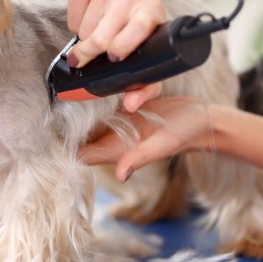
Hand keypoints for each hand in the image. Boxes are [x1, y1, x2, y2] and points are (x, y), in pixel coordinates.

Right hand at [66, 0, 166, 110]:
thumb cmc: (136, 10)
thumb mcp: (150, 37)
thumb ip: (148, 78)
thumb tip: (131, 105)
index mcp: (152, 11)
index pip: (138, 31)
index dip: (122, 48)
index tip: (114, 56)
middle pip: (101, 39)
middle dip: (91, 53)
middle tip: (86, 58)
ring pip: (83, 32)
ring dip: (84, 38)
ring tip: (95, 27)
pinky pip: (72, 18)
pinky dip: (75, 24)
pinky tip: (87, 13)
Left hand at [79, 96, 222, 180]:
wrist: (203, 118)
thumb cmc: (186, 134)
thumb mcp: (163, 144)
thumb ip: (140, 157)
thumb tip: (120, 175)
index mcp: (116, 149)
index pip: (80, 154)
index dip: (65, 145)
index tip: (59, 125)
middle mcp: (114, 136)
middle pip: (79, 132)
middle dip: (73, 117)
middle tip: (73, 97)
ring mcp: (119, 122)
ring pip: (90, 114)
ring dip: (91, 101)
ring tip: (107, 93)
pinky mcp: (126, 106)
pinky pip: (107, 100)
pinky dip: (108, 91)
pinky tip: (122, 86)